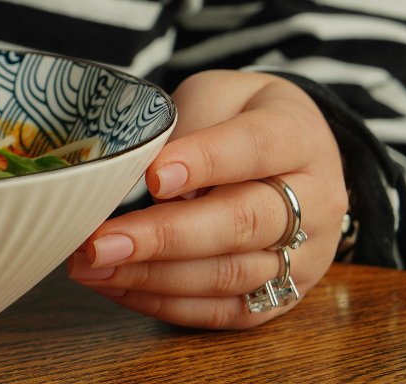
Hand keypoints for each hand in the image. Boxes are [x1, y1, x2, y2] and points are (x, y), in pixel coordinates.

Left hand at [65, 70, 347, 328]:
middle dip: (164, 237)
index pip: (254, 149)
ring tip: (91, 264)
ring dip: (152, 276)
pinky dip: (163, 303)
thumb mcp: (217, 93)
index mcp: (298, 136)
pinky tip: (115, 284)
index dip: (204, 163)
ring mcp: (304, 257)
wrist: (290, 150)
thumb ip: (188, 126)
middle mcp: (314, 202)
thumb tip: (137, 173)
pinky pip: (223, 311)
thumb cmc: (239, 115)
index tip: (152, 177)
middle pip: (241, 224)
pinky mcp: (281, 296)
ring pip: (229, 276)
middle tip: (101, 241)